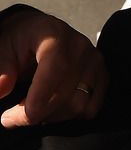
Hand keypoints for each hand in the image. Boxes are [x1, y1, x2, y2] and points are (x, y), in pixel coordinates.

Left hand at [0, 8, 107, 126]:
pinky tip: (53, 108)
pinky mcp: (103, 75)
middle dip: (37, 114)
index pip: (55, 71)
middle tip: (13, 117)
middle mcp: (80, 47)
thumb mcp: (2, 48)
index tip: (11, 118)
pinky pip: (91, 108)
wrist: (41, 31)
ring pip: (79, 106)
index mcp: (54, 35)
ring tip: (33, 110)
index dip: (36, 100)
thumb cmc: (21, 39)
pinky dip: (70, 116)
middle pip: (66, 95)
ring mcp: (94, 62)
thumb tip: (1, 90)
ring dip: (52, 117)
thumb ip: (1, 69)